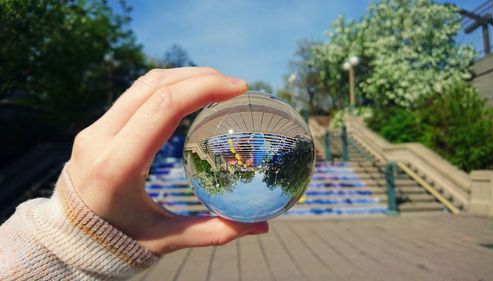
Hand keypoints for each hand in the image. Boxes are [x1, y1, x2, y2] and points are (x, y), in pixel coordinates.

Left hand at [67, 67, 268, 254]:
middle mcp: (100, 139)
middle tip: (235, 85)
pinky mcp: (96, 127)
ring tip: (216, 83)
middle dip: (199, 77)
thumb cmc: (116, 241)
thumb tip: (263, 228)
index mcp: (117, 165)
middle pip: (154, 86)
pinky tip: (189, 92)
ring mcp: (95, 129)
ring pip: (142, 84)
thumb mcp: (165, 238)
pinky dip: (167, 86)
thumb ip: (213, 232)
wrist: (66, 239)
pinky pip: (134, 94)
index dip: (204, 89)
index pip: (163, 107)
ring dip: (183, 76)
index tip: (237, 89)